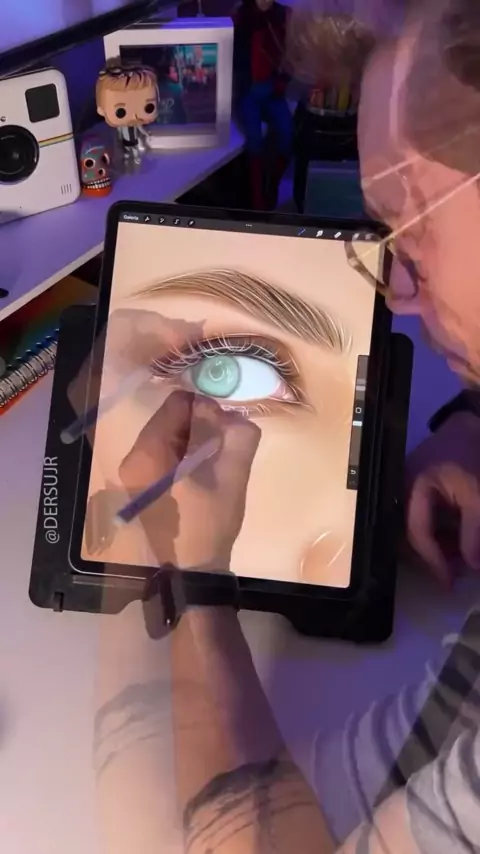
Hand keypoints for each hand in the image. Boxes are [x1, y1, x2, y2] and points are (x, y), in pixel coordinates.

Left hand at [118, 390, 260, 571]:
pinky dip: (187, 456)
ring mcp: (135, 474)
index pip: (177, 404)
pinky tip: (204, 474)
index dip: (206, 408)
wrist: (192, 573)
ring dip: (196, 441)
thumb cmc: (208, 524)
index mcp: (148, 453)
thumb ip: (234, 437)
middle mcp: (133, 458)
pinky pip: (166, 456)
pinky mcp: (143, 487)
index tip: (227, 427)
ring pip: (170, 437)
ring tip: (217, 461)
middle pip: (171, 419)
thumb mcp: (229, 477)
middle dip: (201, 424)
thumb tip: (228, 412)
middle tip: (226, 444)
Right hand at [405, 411, 479, 584]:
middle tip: (456, 575)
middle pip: (409, 538)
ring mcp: (406, 492)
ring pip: (414, 532)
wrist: (469, 427)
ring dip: (437, 549)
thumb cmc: (471, 456)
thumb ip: (474, 530)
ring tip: (461, 558)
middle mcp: (401, 492)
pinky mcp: (414, 494)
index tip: (450, 584)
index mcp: (412, 488)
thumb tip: (472, 566)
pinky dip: (439, 536)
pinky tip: (457, 540)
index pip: (417, 533)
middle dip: (434, 558)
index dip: (434, 562)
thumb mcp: (478, 494)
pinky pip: (421, 522)